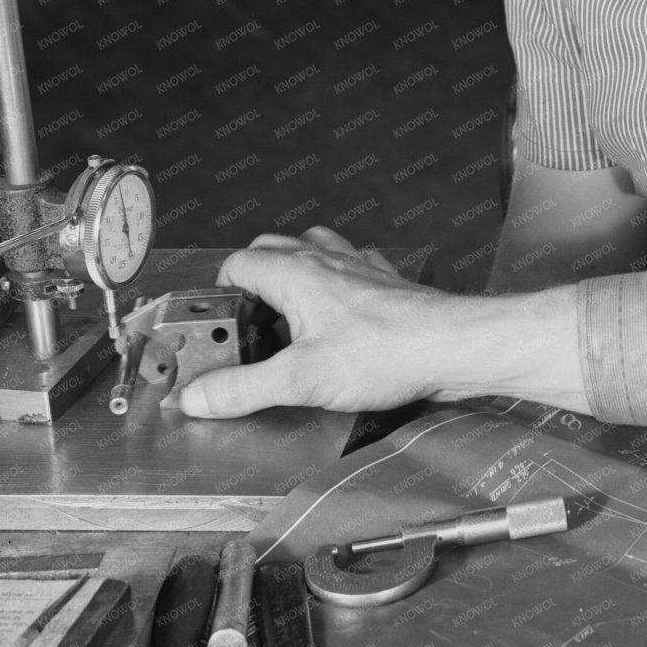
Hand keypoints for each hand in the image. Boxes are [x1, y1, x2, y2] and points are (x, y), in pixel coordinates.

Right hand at [179, 226, 589, 418]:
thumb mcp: (300, 380)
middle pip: (271, 250)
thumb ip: (242, 388)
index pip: (238, 264)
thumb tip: (196, 396)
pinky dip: (336, 279)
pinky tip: (339, 310)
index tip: (216, 327)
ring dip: (294, 272)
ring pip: (312, 250)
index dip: (219, 294)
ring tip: (288, 315)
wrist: (451, 346)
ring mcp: (359, 266)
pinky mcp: (385, 282)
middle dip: (251, 281)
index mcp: (296, 274)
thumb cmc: (387, 353)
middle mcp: (326, 260)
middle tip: (246, 324)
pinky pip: (351, 265)